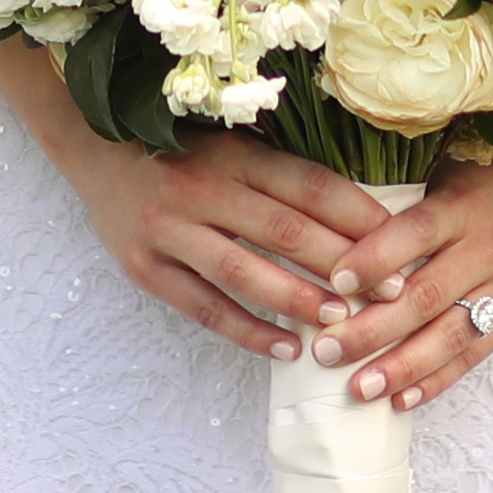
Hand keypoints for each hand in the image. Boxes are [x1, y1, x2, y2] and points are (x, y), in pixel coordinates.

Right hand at [28, 104, 396, 357]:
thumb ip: (282, 174)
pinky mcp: (145, 267)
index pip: (309, 185)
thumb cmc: (181, 149)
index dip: (359, 217)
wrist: (92, 150)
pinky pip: (203, 306)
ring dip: (298, 300)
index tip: (400, 247)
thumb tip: (362, 216)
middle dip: (343, 266)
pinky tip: (284, 348)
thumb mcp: (232, 144)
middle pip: (284, 230)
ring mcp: (169, 229)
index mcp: (234, 153)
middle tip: (391, 294)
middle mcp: (201, 188)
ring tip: (341, 323)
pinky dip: (246, 331)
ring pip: (244, 272)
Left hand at [318, 149, 492, 407]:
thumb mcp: (443, 171)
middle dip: (373, 330)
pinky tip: (403, 399)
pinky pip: (475, 354)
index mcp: (462, 206)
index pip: (415, 233)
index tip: (334, 283)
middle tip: (327, 352)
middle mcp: (488, 248)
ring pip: (451, 334)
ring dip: (403, 366)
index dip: (374, 259)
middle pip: (427, 295)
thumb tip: (334, 238)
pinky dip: (438, 379)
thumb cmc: (484, 175)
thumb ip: (402, 205)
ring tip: (361, 388)